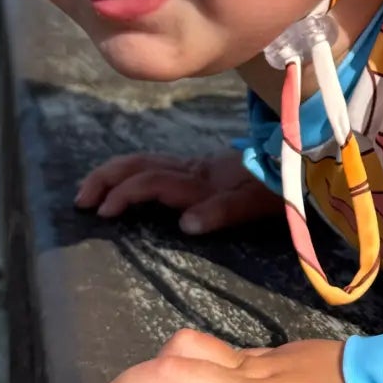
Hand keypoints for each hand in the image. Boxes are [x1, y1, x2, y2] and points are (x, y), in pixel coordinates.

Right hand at [75, 150, 282, 232]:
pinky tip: (121, 185)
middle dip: (106, 179)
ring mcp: (196, 167)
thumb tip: (184, 224)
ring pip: (145, 163)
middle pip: (140, 166)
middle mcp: (193, 170)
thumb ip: (223, 210)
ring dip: (114, 175)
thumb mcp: (258, 201)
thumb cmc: (280, 185)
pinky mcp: (200, 169)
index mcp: (202, 180)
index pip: (153, 182)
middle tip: (81, 201)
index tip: (104, 212)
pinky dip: (131, 173)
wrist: (302, 158)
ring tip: (89, 193)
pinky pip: (156, 165)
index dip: (126, 193)